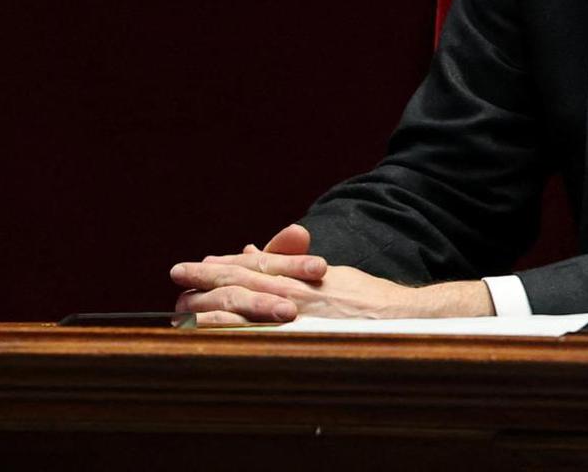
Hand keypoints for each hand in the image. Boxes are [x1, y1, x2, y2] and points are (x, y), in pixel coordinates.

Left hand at [169, 223, 493, 324]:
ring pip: (249, 299)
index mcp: (309, 273)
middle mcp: (304, 287)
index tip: (201, 262)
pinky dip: (234, 326)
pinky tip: (210, 327)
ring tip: (183, 301)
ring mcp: (305, 311)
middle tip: (177, 272)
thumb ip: (301, 271)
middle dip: (209, 275)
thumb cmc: (373, 304)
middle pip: (247, 277)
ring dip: (213, 299)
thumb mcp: (337, 279)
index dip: (228, 262)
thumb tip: (263, 255)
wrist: (410, 319)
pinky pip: (263, 329)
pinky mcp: (309, 332)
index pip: (260, 263)